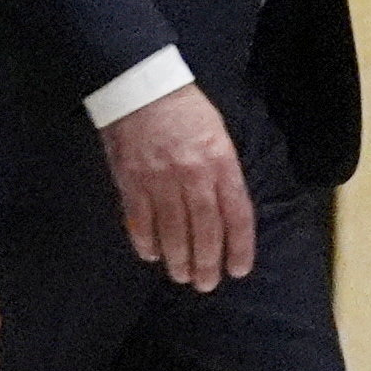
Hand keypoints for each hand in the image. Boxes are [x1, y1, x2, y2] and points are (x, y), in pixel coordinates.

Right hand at [103, 82, 255, 290]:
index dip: (239, 246)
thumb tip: (225, 213)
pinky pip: (140, 220)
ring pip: (173, 231)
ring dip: (178, 259)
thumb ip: (223, 173)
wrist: (141, 86)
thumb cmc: (185, 110)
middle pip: (205, 229)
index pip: (236, 214)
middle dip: (207, 262)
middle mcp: (193, 175)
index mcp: (220, 161)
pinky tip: (151, 255)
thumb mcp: (218, 135)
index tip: (238, 270)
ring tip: (181, 276)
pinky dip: (146, 242)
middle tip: (206, 284)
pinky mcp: (131, 180)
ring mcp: (160, 180)